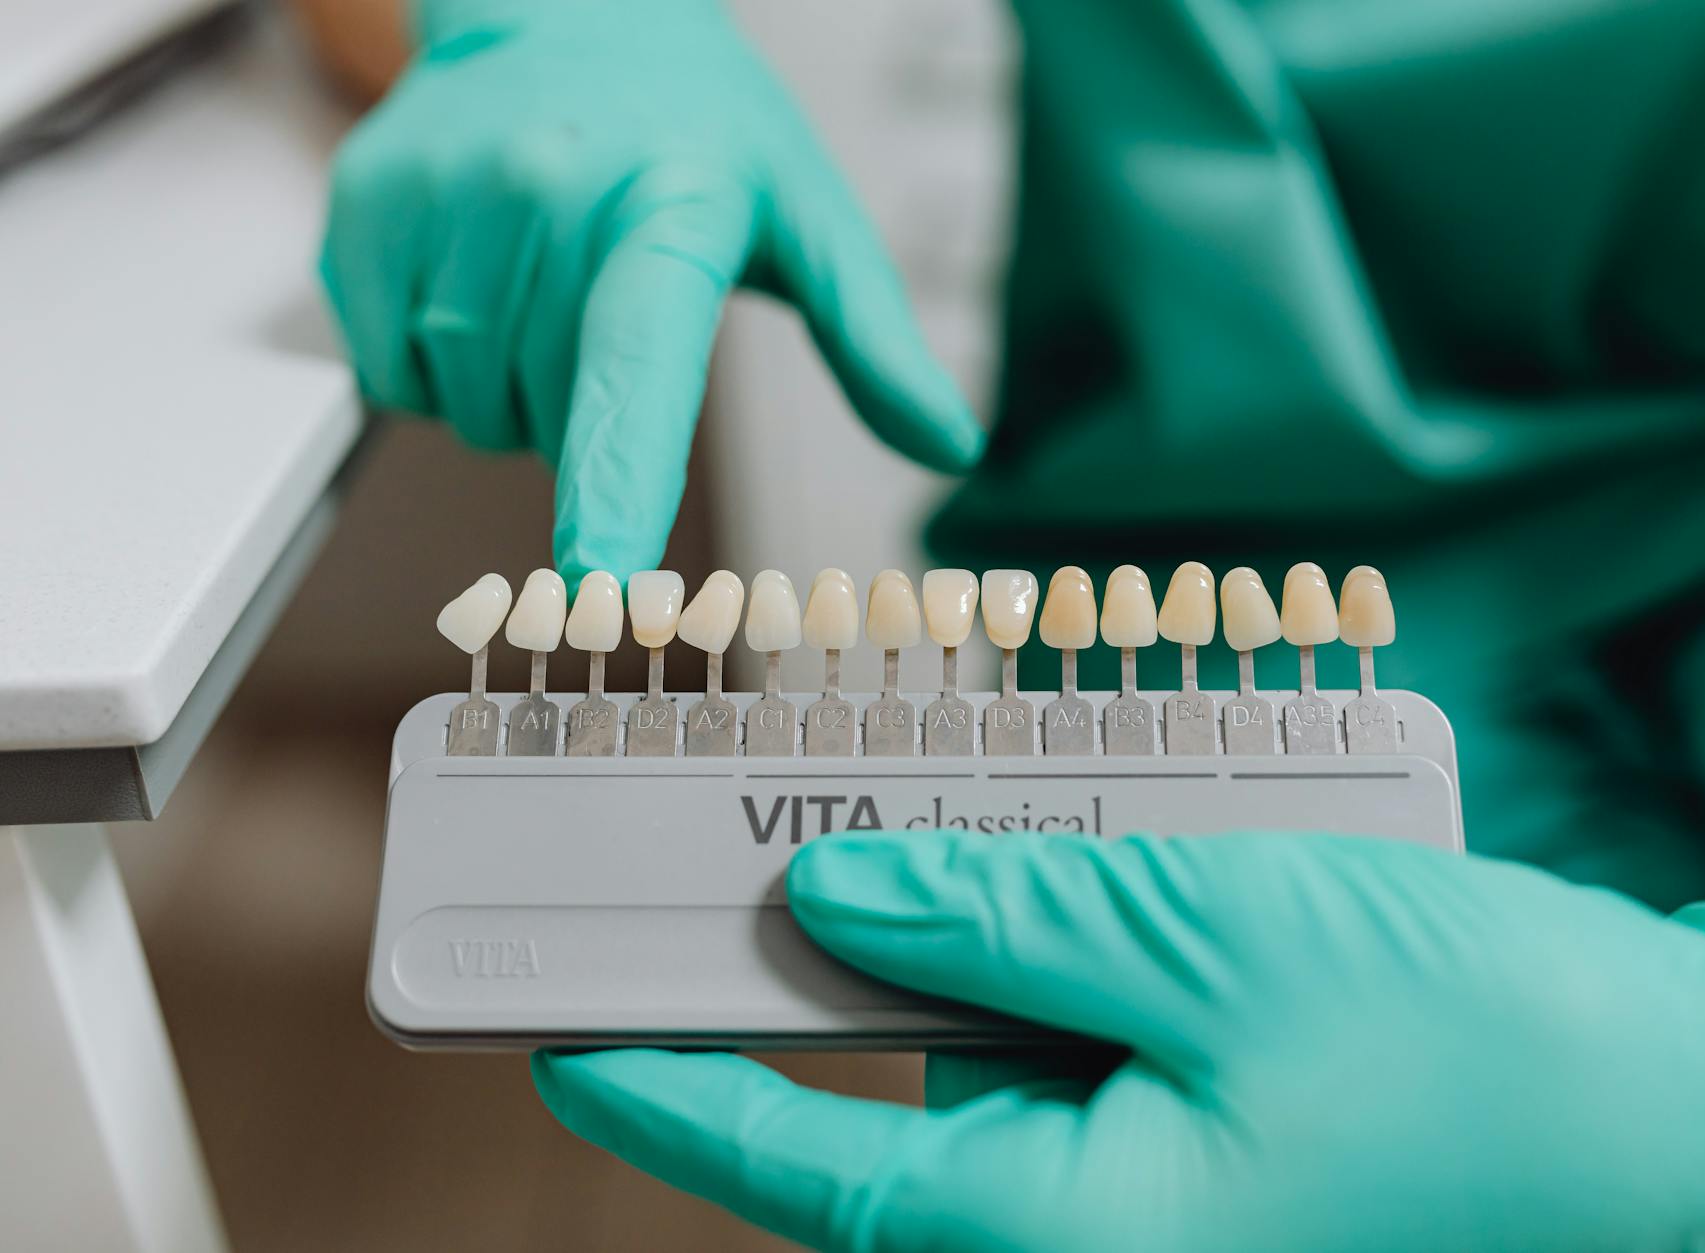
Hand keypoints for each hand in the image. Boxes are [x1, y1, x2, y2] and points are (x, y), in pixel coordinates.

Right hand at [320, 0, 981, 580]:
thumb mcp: (806, 214)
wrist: (563, 4)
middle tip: (607, 317)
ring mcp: (443, 196)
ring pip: (467, 408)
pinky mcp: (365, 206)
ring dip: (509, 398)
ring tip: (547, 294)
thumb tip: (952, 445)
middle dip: (578, 417)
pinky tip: (477, 287)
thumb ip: (875, 339)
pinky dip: (431, 371)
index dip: (618, 483)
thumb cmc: (695, 126)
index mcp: (671, 207)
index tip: (603, 580)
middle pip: (545, 422)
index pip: (639, 367)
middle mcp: (547, 193)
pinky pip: (390, 374)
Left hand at [534, 829, 1704, 1251]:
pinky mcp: (1218, 1145)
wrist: (1684, 1098)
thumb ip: (1006, 917)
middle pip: (898, 1109)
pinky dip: (1055, 960)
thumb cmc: (1478, 1042)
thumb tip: (836, 898)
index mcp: (1079, 1236)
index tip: (572, 1035)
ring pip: (998, 1065)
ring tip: (930, 822)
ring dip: (958, 945)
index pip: (816, 1174)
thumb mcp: (1213, 938)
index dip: (679, 1092)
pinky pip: (1089, 1052)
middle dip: (825, 977)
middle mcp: (1105, 1236)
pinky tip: (1073, 864)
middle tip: (748, 855)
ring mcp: (1166, 1193)